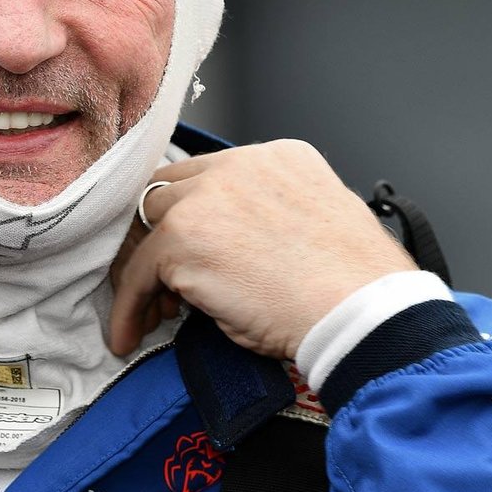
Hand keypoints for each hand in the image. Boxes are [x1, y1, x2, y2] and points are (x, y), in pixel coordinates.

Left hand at [108, 139, 415, 359]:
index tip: (198, 253)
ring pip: (150, 226)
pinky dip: (129, 305)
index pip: (212, 176)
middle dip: (166, 238)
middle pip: (172, 191)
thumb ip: (269, 219)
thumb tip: (233, 250)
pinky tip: (131, 333)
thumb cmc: (355, 289)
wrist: (363, 312)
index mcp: (279, 158)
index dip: (198, 217)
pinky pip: (139, 272)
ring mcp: (206, 196)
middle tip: (170, 286)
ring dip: (148, 269)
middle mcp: (238, 166)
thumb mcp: (316, 227)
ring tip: (156, 313)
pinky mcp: (181, 237)